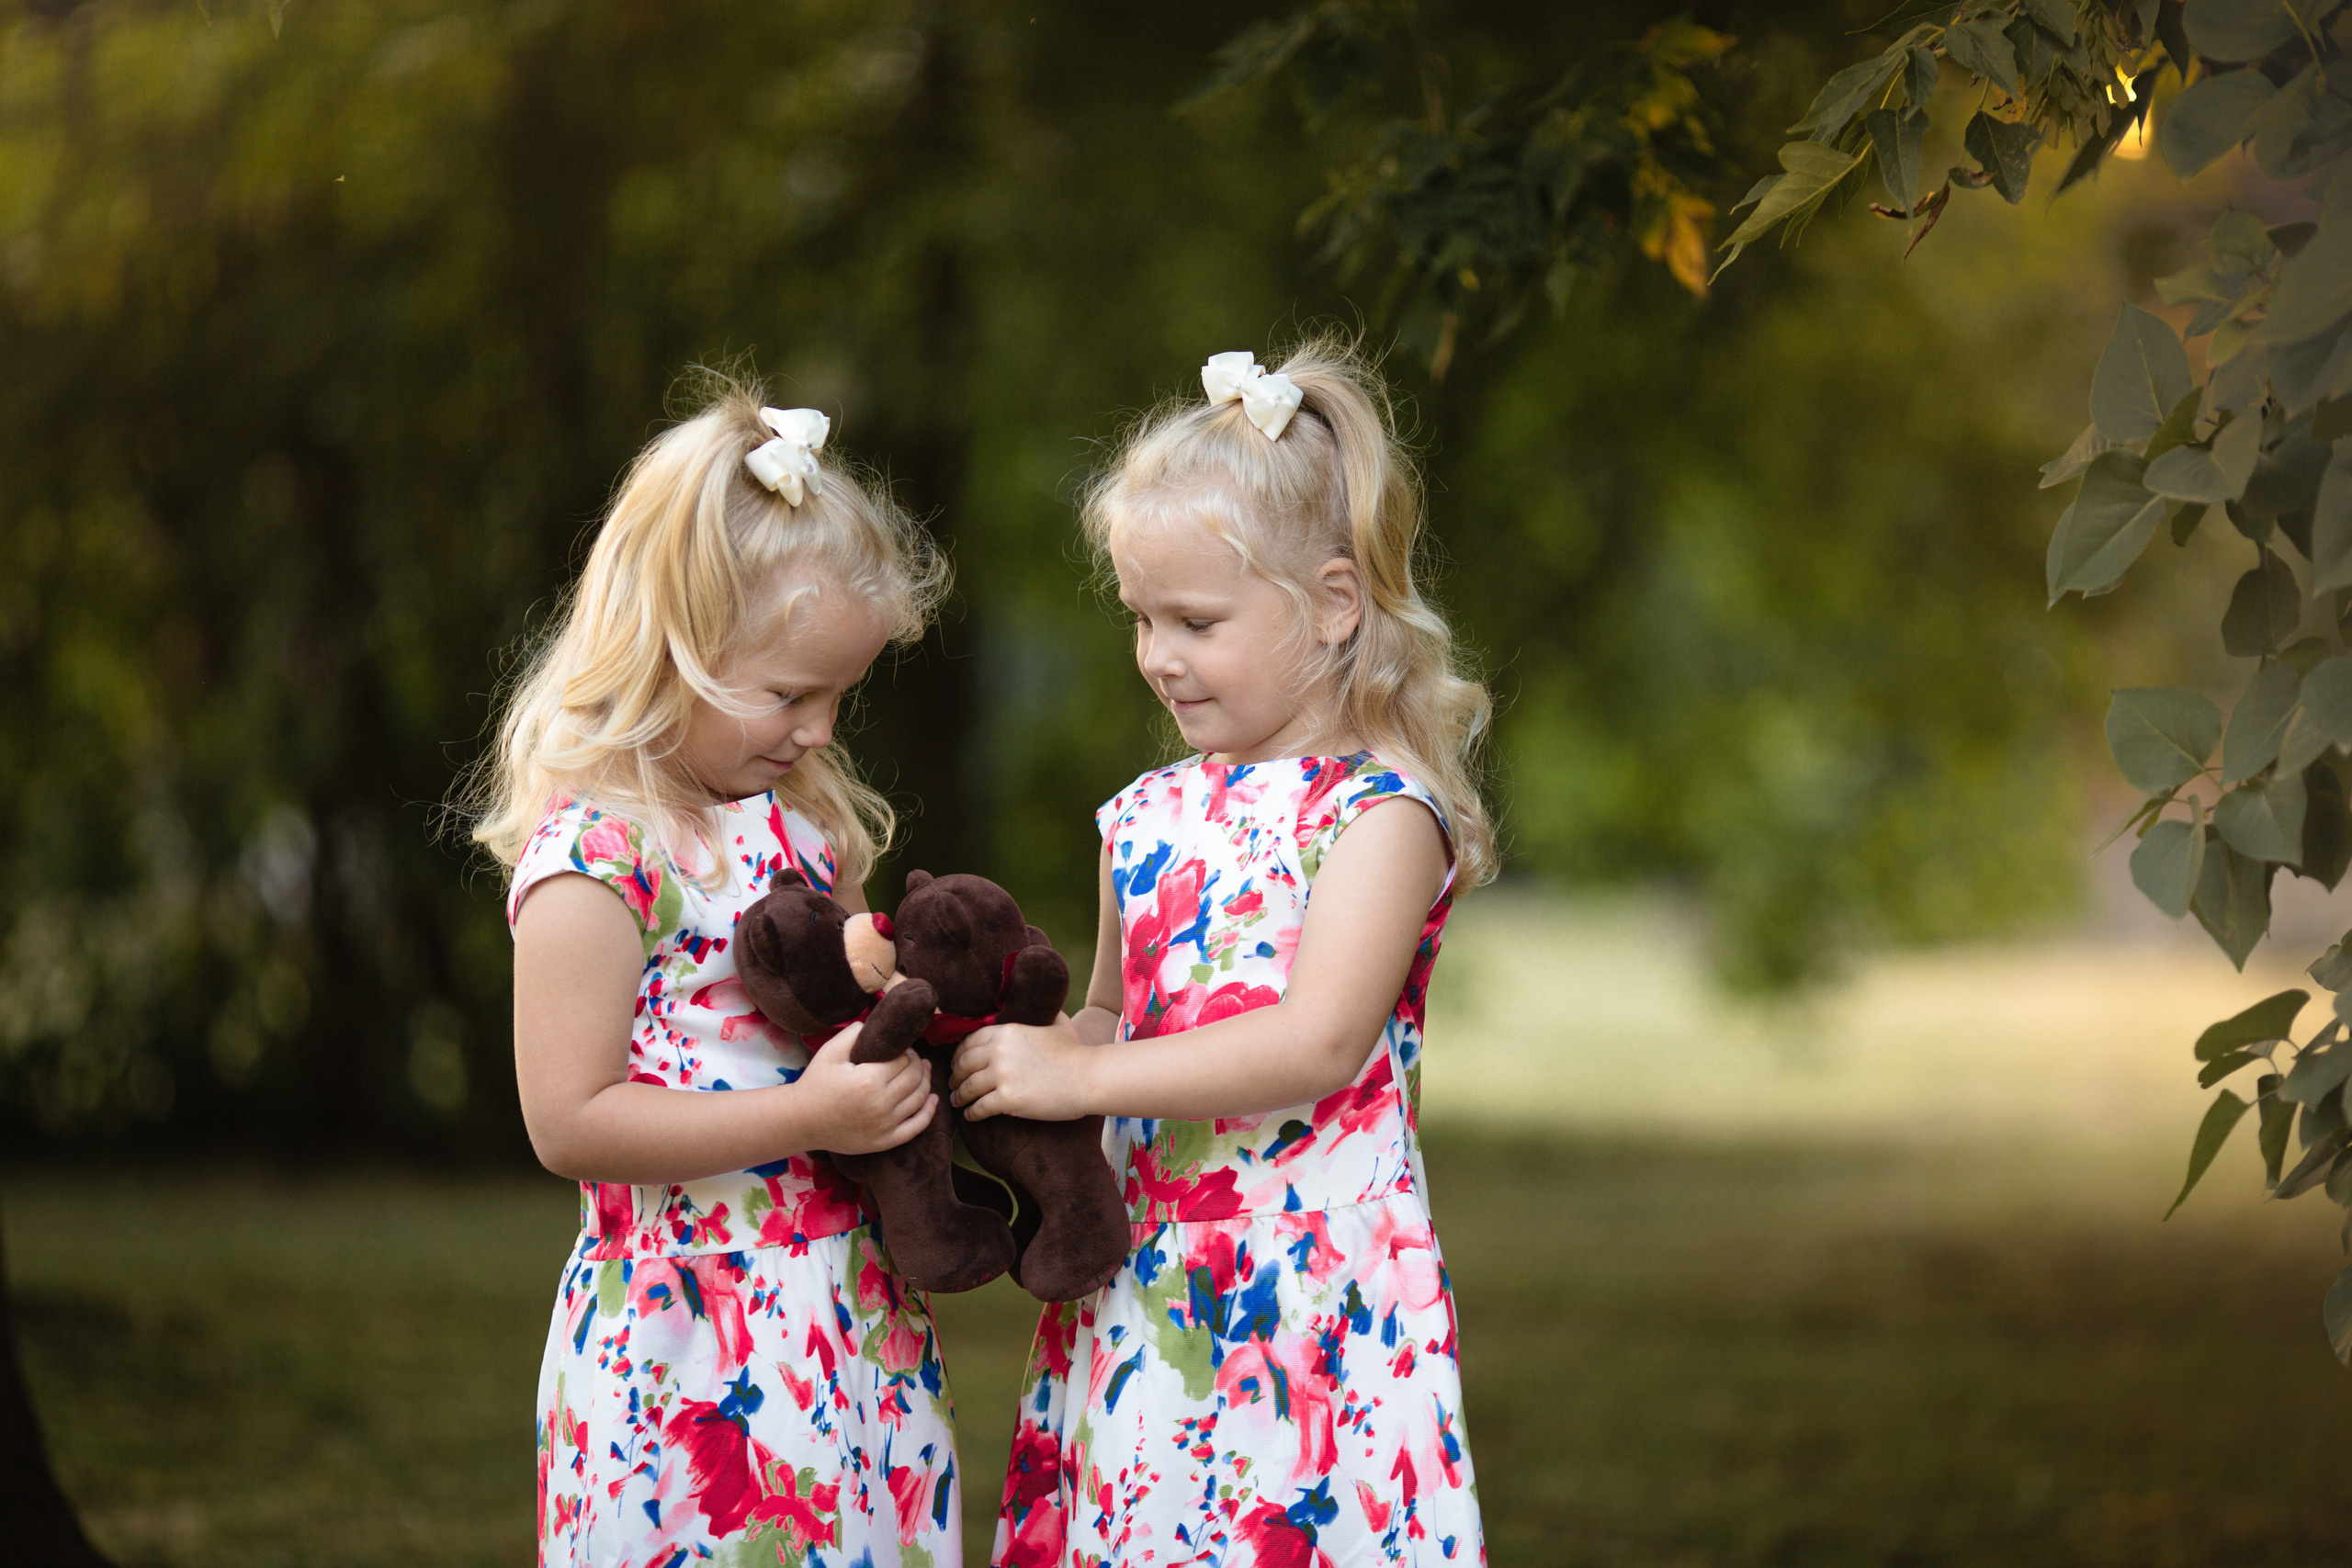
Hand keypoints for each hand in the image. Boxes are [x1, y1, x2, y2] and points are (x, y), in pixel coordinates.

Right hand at [798, 1025, 935, 1152]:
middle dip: (918, 1064)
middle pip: (915, 1078)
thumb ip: (855, 1033)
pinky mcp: (884, 1141)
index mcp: (869, 1080)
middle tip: (913, 1057)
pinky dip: (929, 1112)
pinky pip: (917, 1127)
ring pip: (920, 1099)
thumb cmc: (815, 1083)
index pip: (903, 1060)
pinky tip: (933, 1099)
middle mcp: (880, 1104)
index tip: (902, 1048)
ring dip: (926, 1082)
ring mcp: (884, 1125)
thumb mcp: (830, 1052)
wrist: (801, 1120)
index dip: (906, 1051)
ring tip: (923, 1071)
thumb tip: (878, 1024)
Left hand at [949, 1017, 1094, 1120]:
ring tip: (957, 1101)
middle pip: (964, 1064)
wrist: (1089, 1077)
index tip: (958, 1062)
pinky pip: (979, 1108)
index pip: (970, 1041)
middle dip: (955, 1075)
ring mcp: (1002, 1076)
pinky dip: (971, 1113)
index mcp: (1007, 1031)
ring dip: (959, 1096)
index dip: (960, 1053)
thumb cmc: (1075, 1050)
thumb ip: (1037, 1013)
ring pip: (968, 1087)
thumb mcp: (1055, 1021)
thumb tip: (1033, 1005)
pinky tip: (970, 1115)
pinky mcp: (1008, 1100)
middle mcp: (999, 1051)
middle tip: (953, 1082)